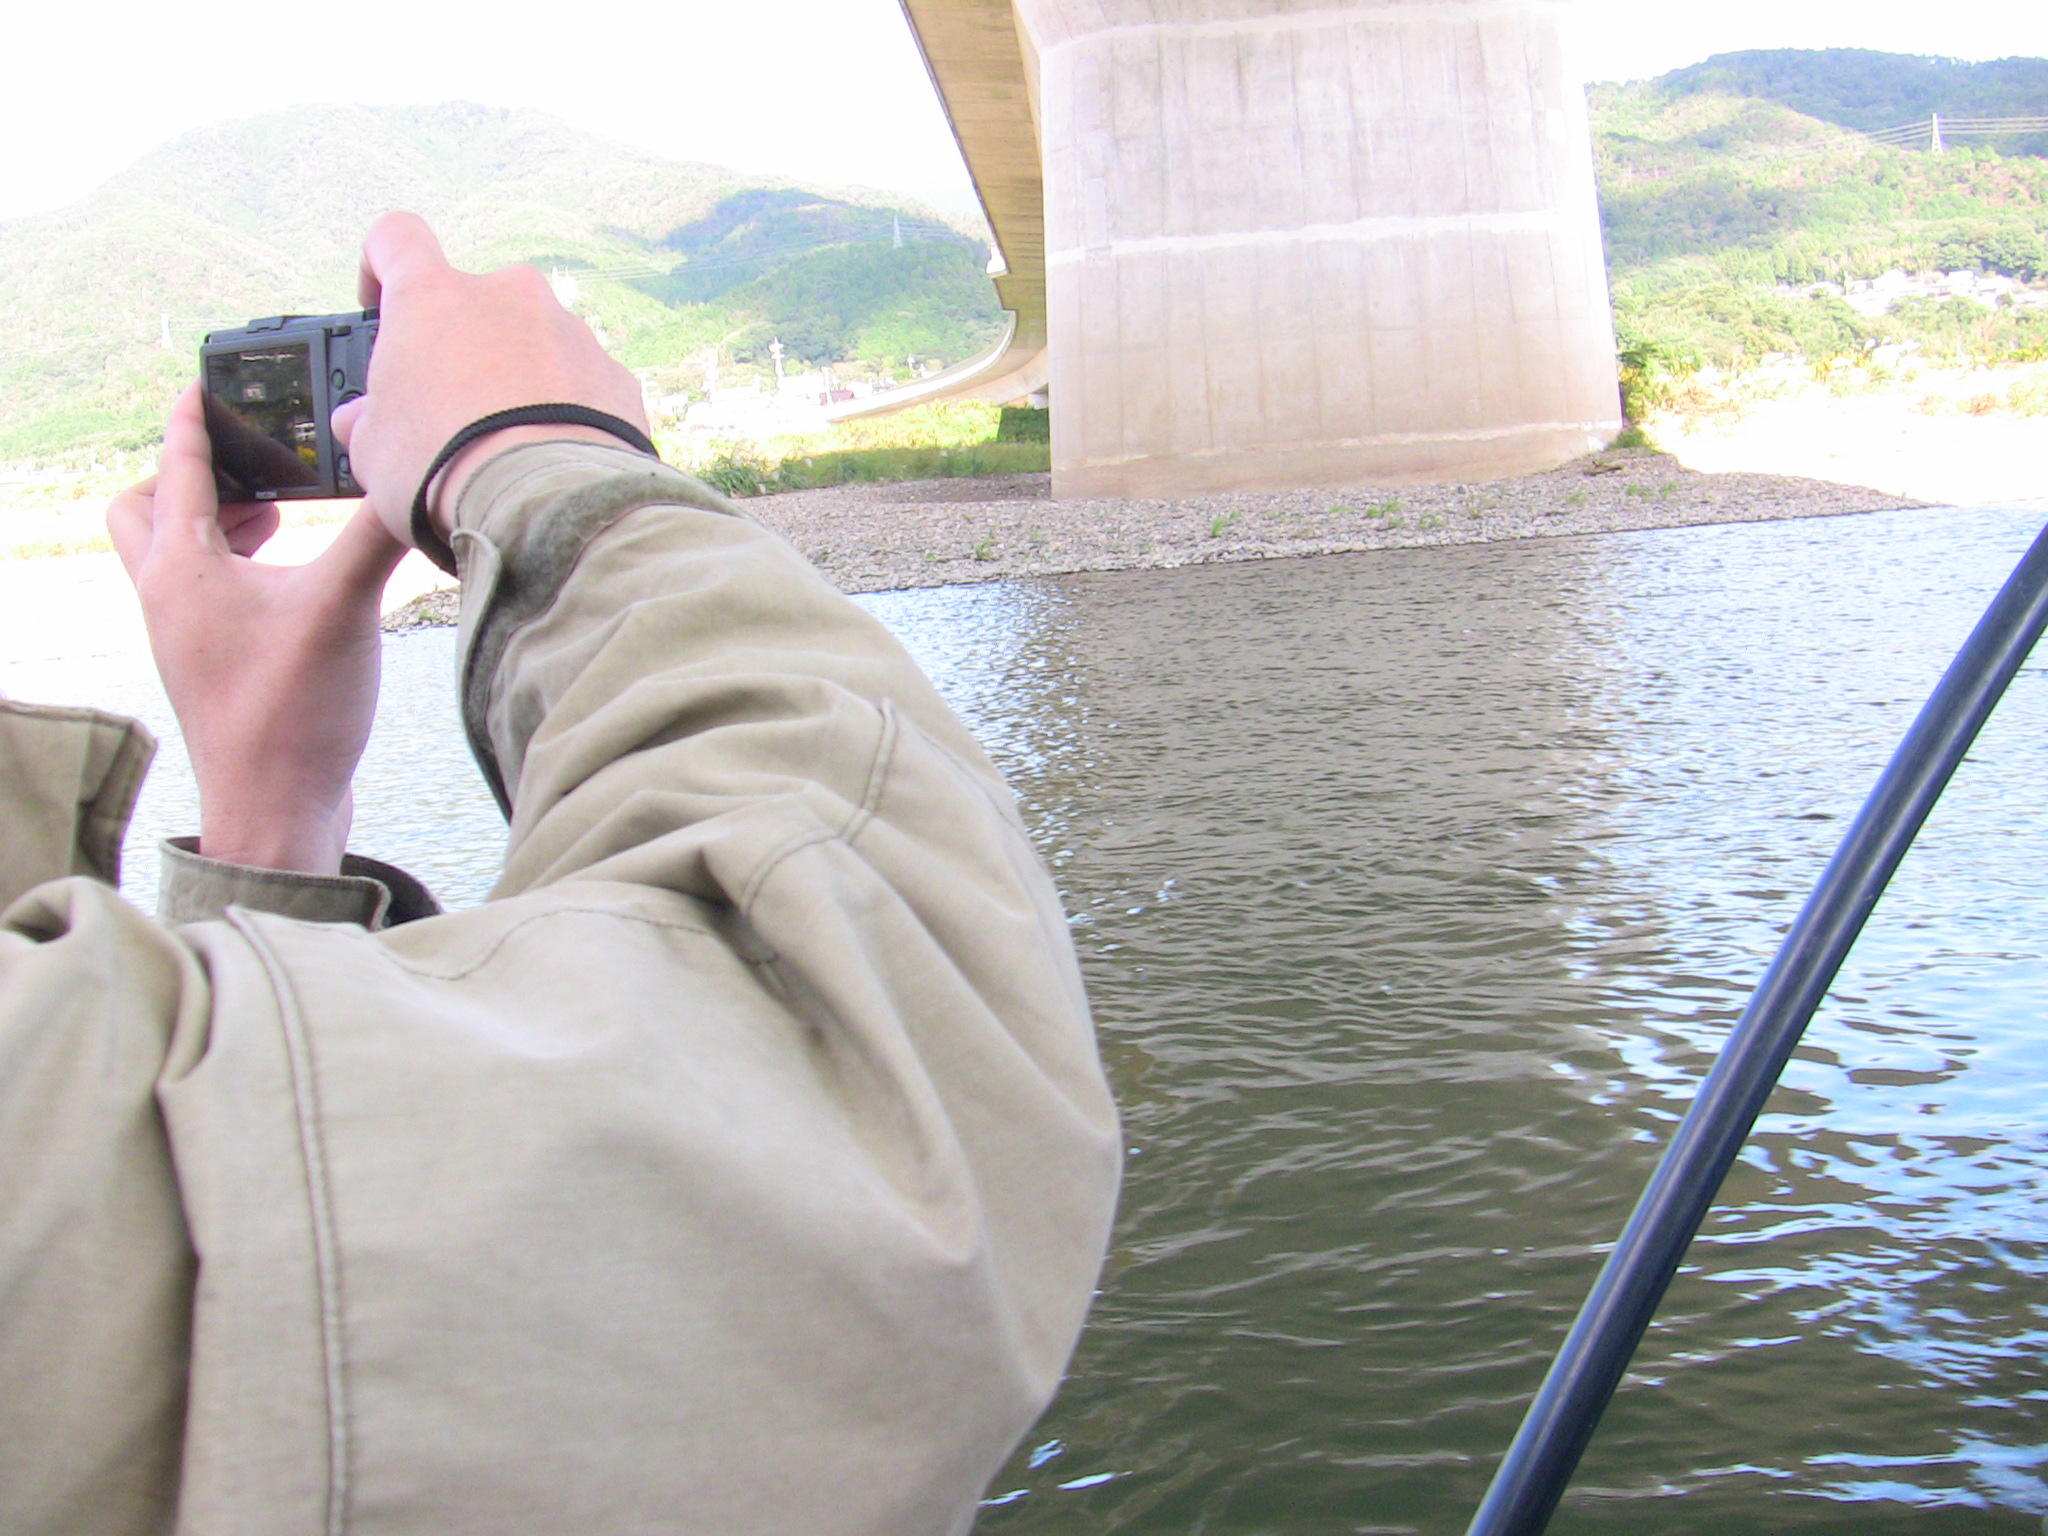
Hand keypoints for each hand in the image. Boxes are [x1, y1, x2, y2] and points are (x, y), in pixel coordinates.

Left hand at [108, 384, 406, 874]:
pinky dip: (234, 569)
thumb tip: (412, 477)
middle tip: (250, 471)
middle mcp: (168, 596)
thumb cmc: (291, 714)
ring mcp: (184, 636)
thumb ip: (375, 533)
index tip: (205, 382)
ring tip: (278, 518)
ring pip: (171, 555)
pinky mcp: (210, 667)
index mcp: (181, 568)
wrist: (275, 812)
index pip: (175, 465)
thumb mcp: (343, 606)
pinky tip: (292, 583)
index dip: (192, 416)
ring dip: (215, 525)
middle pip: (144, 510)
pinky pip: (202, 594)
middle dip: (187, 478)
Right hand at [331, 212, 649, 548]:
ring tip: (510, 445)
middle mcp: (508, 295)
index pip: (396, 238)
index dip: (381, 265)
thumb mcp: (373, 451)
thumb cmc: (443, 468)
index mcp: (434, 296)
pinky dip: (568, 410)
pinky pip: (582, 383)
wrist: (546, 505)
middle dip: (463, 346)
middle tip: (453, 408)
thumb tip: (360, 420)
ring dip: (519, 380)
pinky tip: (555, 457)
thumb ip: (366, 421)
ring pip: (534, 343)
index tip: (381, 304)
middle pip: (475, 302)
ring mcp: (570, 330)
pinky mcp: (615, 375)